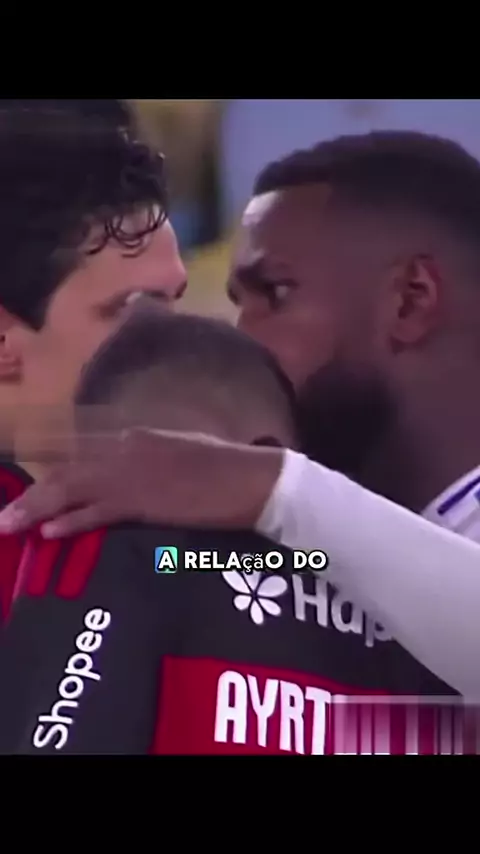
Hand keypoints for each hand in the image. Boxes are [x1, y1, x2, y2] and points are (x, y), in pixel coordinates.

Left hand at [0, 428, 283, 536]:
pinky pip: (95, 511)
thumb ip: (152, 464)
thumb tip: (136, 484)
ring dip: (36, 508)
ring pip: (71, 490)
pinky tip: (48, 532)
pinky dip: (70, 521)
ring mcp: (132, 473)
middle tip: (6, 517)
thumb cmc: (227, 470)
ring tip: (10, 526)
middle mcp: (125, 449)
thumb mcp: (182, 457)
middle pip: (67, 473)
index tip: (34, 496)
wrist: (252, 479)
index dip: (54, 480)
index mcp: (135, 438)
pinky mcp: (142, 499)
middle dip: (33, 495)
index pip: (82, 459)